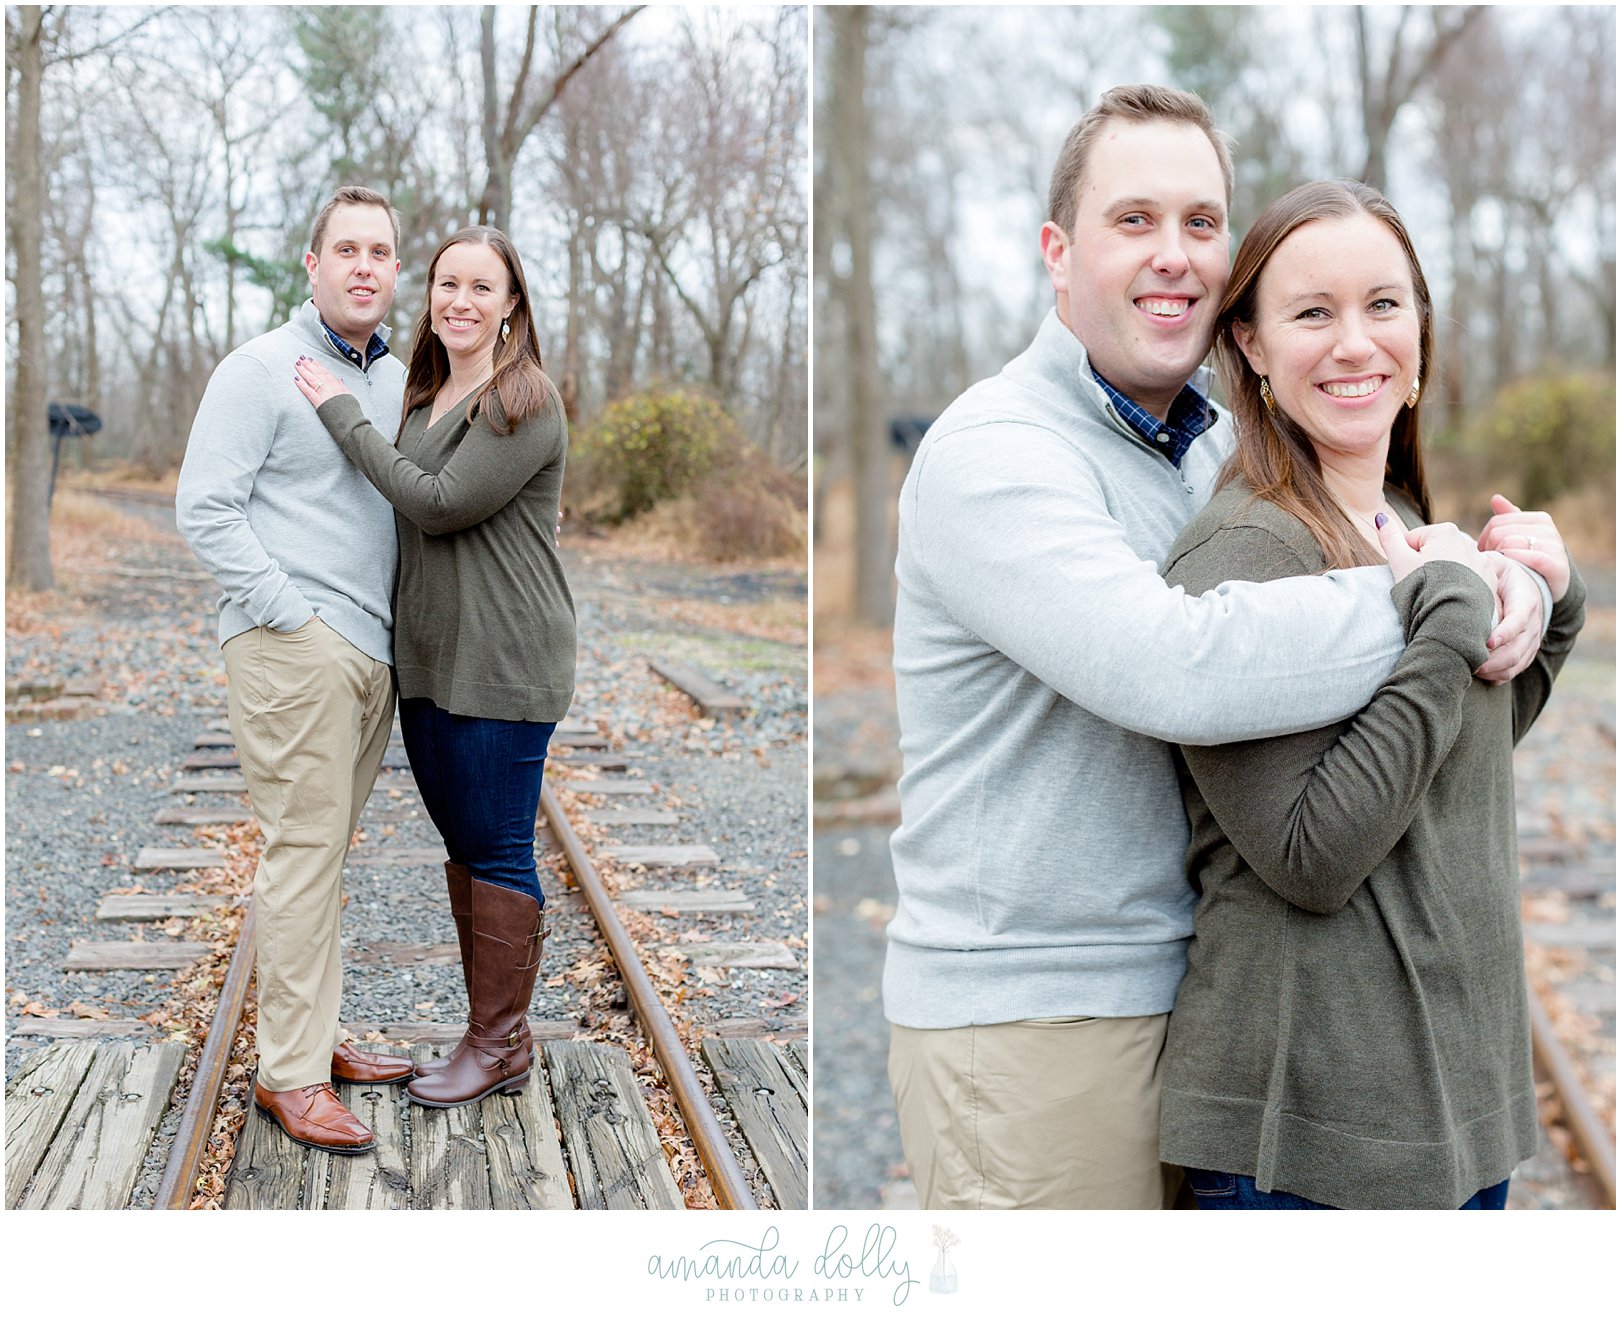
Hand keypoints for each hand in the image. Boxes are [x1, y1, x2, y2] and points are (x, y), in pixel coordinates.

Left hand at [292, 356, 351, 408]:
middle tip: (302, 358)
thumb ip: (343, 387)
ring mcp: (323, 393)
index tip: (312, 360)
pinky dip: (301, 384)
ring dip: (304, 371)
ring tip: (297, 364)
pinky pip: (308, 391)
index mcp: (337, 385)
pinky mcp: (317, 401)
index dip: (318, 365)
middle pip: (317, 373)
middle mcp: (330, 387)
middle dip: (309, 365)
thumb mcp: (350, 396)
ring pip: (312, 379)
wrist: (350, 420)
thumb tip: (340, 380)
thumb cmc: (351, 411)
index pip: (326, 372)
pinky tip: (296, 378)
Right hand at [1378, 515, 1495, 593]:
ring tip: (1438, 594)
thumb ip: (1390, 537)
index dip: (1405, 558)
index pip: (1414, 540)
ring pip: (1454, 565)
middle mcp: (1468, 541)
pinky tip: (1454, 598)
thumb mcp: (1399, 561)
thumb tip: (1381, 517)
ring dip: (1445, 575)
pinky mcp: (1491, 580)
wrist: (1452, 620)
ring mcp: (1482, 561)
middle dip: (1427, 565)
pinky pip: (1471, 578)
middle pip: (1436, 551)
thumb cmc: (1423, 589)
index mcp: (1445, 532)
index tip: (1409, 574)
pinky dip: (1462, 586)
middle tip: (1422, 586)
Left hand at [1475, 551, 1545, 684]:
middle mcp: (1534, 620)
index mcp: (1526, 597)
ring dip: (1496, 670)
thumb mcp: (1493, 564)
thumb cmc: (1498, 572)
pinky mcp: (1528, 648)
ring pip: (1519, 661)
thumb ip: (1484, 572)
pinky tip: (1482, 676)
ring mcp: (1533, 636)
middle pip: (1519, 646)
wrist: (1520, 581)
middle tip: (1471, 663)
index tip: (1488, 643)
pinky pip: (1518, 667)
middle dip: (1496, 659)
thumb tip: (1470, 588)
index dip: (1506, 632)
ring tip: (1472, 671)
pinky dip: (1501, 675)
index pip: (1519, 618)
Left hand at [1476, 494, 1569, 602]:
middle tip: (1494, 564)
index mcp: (1540, 519)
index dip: (1484, 540)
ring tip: (1503, 569)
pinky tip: (1513, 569)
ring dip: (1500, 559)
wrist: (1553, 588)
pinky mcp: (1558, 567)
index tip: (1486, 554)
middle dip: (1490, 550)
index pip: (1495, 523)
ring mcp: (1555, 547)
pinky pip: (1530, 558)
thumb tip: (1495, 498)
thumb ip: (1508, 518)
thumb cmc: (1531, 561)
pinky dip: (1517, 562)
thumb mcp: (1519, 537)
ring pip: (1509, 544)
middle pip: (1499, 533)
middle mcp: (1549, 530)